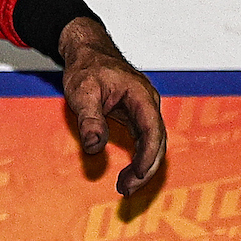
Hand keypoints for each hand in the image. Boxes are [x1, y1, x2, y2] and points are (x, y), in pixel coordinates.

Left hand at [58, 15, 166, 194]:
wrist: (86, 51)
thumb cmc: (86, 66)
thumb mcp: (83, 92)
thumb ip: (90, 118)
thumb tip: (93, 147)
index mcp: (142, 95)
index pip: (153, 131)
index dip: (148, 156)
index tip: (137, 175)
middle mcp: (148, 104)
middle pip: (157, 142)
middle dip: (146, 169)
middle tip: (126, 190)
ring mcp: (144, 110)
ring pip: (152, 144)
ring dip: (143, 167)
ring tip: (125, 187)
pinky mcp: (136, 116)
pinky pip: (144, 141)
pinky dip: (139, 158)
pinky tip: (129, 173)